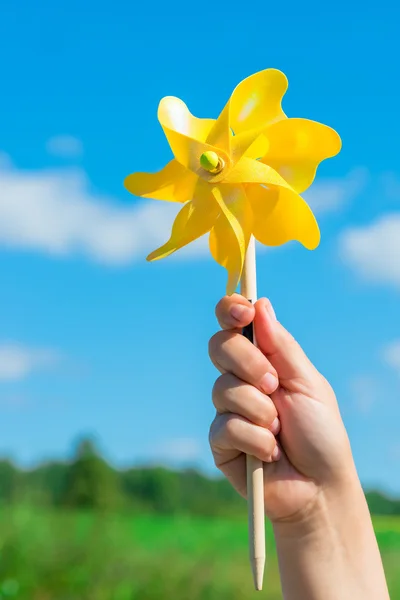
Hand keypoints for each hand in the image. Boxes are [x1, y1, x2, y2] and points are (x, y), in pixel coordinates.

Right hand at [208, 294, 356, 523]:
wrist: (318, 487)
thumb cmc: (320, 433)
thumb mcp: (308, 383)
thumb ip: (281, 345)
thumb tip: (260, 304)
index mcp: (264, 360)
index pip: (234, 324)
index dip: (231, 310)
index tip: (242, 311)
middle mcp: (241, 379)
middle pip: (219, 346)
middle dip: (247, 363)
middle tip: (273, 384)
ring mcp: (228, 409)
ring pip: (223, 388)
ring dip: (259, 410)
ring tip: (279, 430)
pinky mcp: (220, 440)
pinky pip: (225, 425)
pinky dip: (255, 439)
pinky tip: (270, 453)